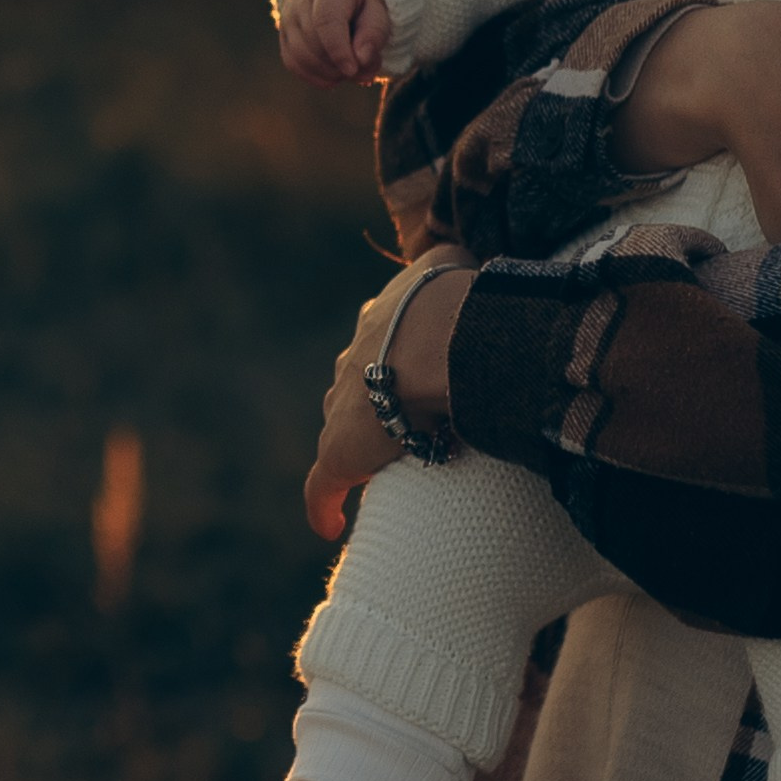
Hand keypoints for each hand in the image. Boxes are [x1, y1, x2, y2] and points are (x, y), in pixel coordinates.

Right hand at [279, 0, 391, 87]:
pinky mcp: (284, 39)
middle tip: (367, 64)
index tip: (353, 70)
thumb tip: (361, 60)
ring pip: (302, 58)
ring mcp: (286, 21)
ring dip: (331, 73)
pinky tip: (337, 73)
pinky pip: (295, 66)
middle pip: (314, 44)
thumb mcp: (378, 8)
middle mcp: (299, 2)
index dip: (338, 50)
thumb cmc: (360, 0)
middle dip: (341, 64)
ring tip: (354, 66)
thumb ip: (374, 32)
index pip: (325, 21)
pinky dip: (318, 77)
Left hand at [304, 258, 474, 540]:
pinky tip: (329, 527)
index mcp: (378, 321)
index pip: (376, 343)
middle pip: (354, 386)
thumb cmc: (455, 303)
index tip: (412, 373)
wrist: (439, 342)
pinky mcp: (338, 455)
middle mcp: (352, 362)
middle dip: (371, 399)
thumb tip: (457, 252)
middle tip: (404, 418)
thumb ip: (447, 259)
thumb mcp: (449, 263)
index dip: (391, 358)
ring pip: (342, 430)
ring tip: (386, 464)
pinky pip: (323, 489)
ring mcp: (342, 409)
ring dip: (361, 444)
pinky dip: (323, 506)